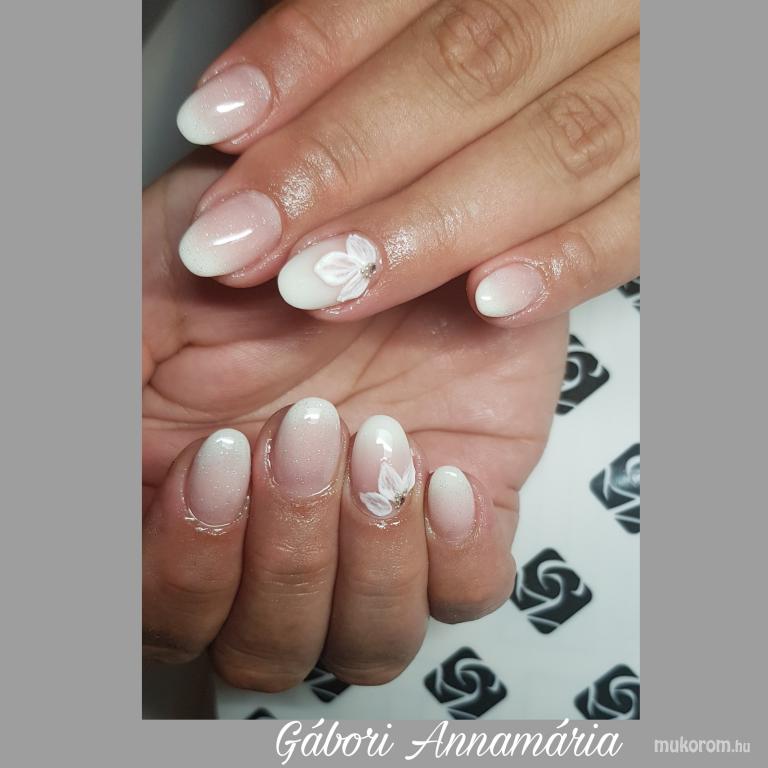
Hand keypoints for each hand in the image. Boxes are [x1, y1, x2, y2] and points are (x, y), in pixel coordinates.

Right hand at [143, 155, 566, 688]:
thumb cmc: (276, 243)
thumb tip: (112, 449)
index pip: (173, 611)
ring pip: (371, 640)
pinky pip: (469, 589)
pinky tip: (445, 476)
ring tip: (377, 441)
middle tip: (303, 430)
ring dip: (369, 561)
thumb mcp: (169, 287)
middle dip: (288, 554)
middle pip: (270, 644)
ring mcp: (379, 531)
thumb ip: (121, 371)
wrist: (400, 212)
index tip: (219, 458)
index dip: (192, 564)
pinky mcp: (465, 509)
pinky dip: (455, 555)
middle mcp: (288, 537)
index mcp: (202, 505)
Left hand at [173, 0, 638, 326]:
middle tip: (253, 239)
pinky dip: (570, 261)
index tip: (217, 125)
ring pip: (555, 148)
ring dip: (432, 228)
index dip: (303, 59)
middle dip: (345, 161)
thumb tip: (241, 104)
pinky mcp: (685, 168)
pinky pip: (642, 219)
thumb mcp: (440, 12)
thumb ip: (364, 38)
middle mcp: (600, 1)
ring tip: (331, 284)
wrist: (628, 49)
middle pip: (470, 70)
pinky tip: (488, 300)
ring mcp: (653, 83)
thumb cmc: (514, 41)